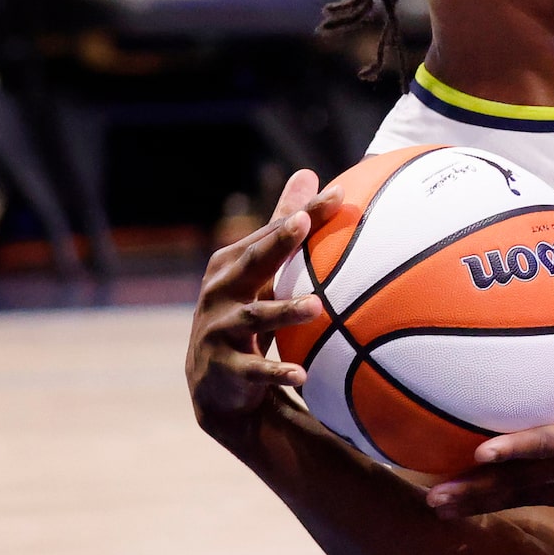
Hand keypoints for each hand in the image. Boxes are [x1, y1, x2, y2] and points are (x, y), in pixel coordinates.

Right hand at [187, 168, 322, 442]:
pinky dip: (276, 371)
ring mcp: (219, 329)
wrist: (216, 381)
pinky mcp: (225, 367)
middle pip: (252, 262)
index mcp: (233, 264)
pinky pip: (253, 369)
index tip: (338, 195)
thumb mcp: (262, 269)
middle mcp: (220, 291)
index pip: (273, 233)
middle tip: (304, 225)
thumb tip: (309, 174)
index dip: (304, 214)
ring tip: (317, 306)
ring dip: (284, 311)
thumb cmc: (246, 310)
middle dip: (276, 243)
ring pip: (254, 317)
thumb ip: (283, 226)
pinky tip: (302, 374)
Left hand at [427, 278, 553, 513]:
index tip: (479, 453)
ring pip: (528, 497)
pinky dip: (506, 503)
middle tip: (434, 496)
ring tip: (440, 506)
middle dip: (480, 491)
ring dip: (484, 504)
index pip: (552, 442)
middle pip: (526, 483)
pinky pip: (540, 499)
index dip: (517, 449)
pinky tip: (475, 506)